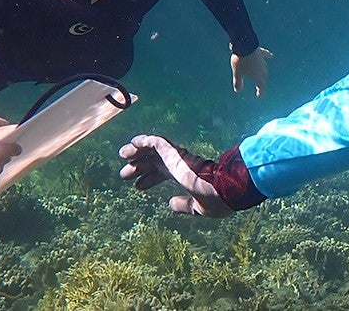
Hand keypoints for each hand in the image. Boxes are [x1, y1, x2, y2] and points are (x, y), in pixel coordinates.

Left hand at [118, 135, 264, 216]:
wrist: (226, 189)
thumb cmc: (218, 199)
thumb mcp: (199, 208)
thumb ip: (184, 206)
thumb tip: (169, 204)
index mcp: (185, 176)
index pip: (163, 175)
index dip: (150, 180)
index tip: (138, 187)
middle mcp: (179, 165)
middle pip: (154, 163)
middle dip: (139, 167)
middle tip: (124, 174)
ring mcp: (177, 157)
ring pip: (152, 149)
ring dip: (136, 151)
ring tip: (122, 154)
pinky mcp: (175, 152)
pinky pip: (155, 142)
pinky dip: (143, 141)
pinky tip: (132, 144)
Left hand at [231, 47, 272, 97]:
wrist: (245, 45)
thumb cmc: (241, 61)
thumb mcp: (237, 73)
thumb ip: (238, 82)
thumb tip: (237, 91)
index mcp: (257, 76)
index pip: (261, 86)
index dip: (260, 92)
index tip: (259, 95)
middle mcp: (262, 70)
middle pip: (263, 78)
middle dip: (262, 83)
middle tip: (259, 86)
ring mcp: (262, 60)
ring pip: (265, 68)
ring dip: (264, 73)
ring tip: (264, 75)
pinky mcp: (260, 52)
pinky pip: (265, 55)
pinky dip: (267, 56)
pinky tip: (270, 55)